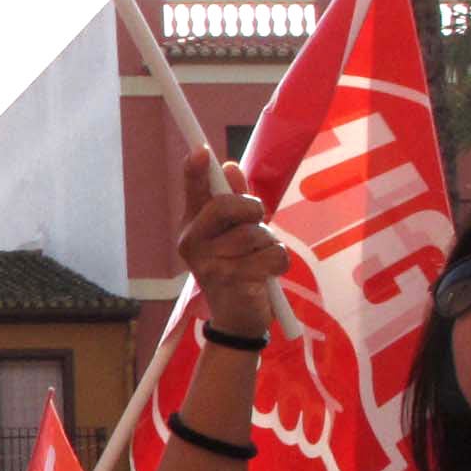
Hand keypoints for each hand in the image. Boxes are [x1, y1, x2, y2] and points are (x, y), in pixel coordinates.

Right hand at [177, 150, 288, 340]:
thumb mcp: (233, 233)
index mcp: (192, 228)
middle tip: (256, 223)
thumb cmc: (236, 268)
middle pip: (226, 206)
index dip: (195, 172)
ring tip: (259, 260)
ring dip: (268, 243)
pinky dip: (279, 263)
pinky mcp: (233, 281)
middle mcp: (193, 244)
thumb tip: (229, 167)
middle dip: (251, 210)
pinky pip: (272, 255)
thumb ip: (232, 201)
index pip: (193, 194)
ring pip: (255, 233)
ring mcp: (210, 264)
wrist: (236, 318)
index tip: (200, 151)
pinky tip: (266, 276)